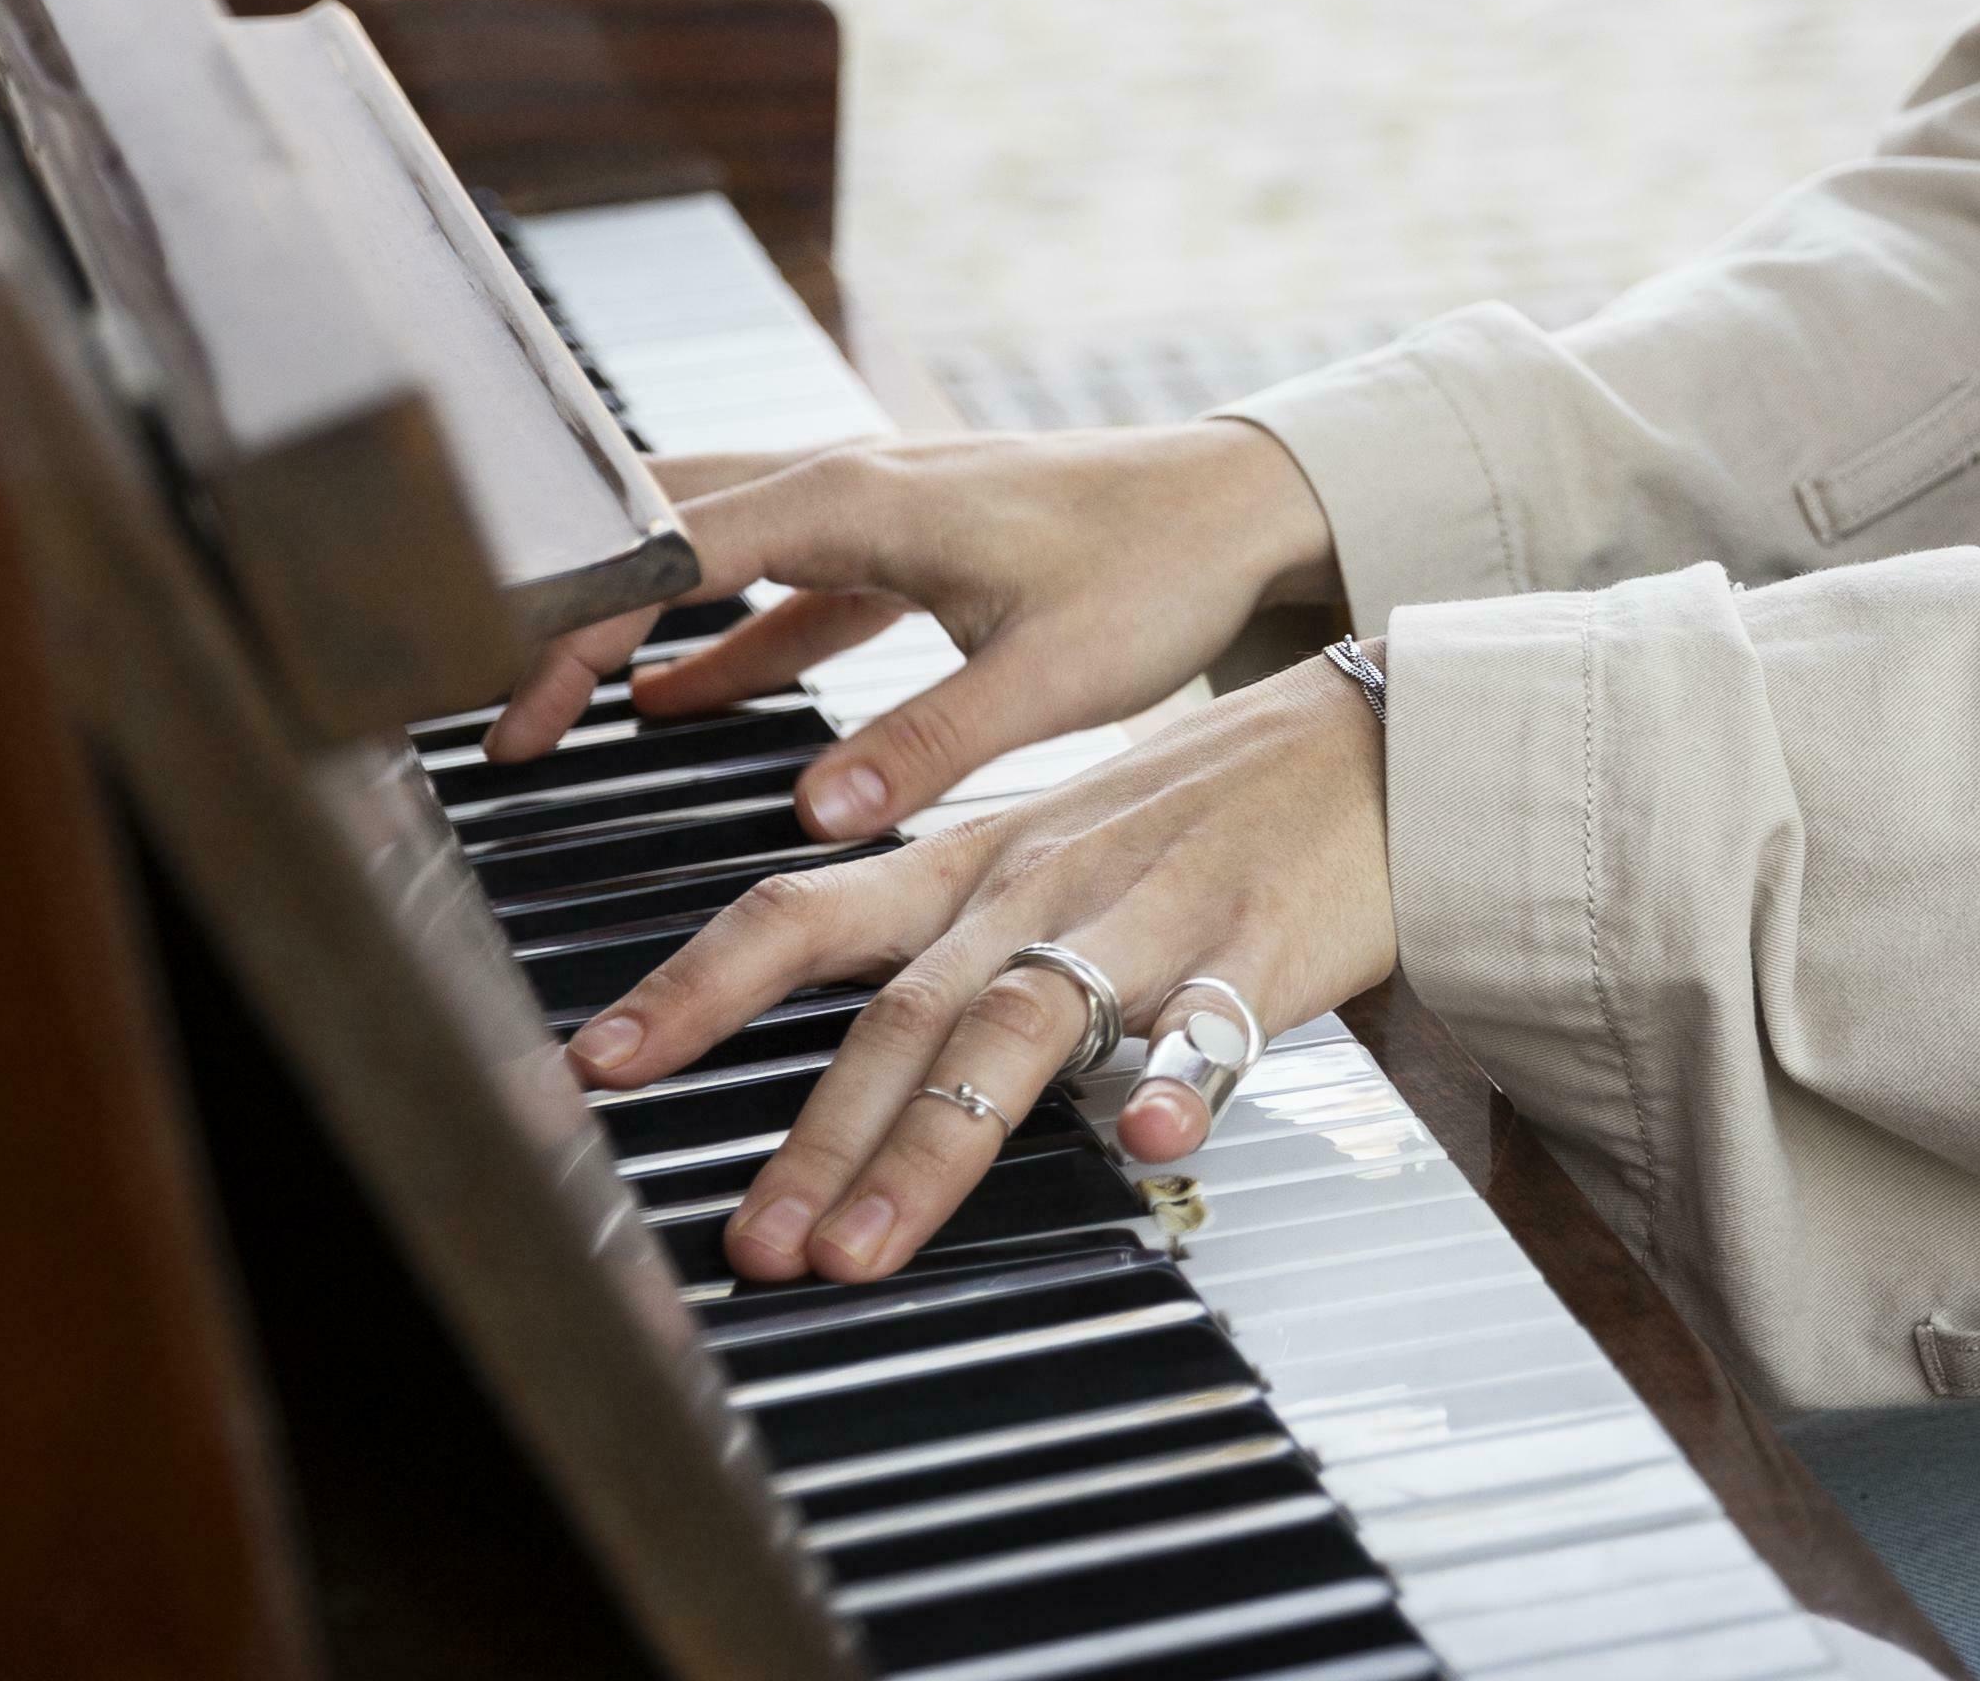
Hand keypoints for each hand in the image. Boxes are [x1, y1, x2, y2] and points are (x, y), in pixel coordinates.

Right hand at [477, 419, 1340, 840]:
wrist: (1247, 504)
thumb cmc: (1162, 571)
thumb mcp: (1050, 673)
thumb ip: (927, 744)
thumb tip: (812, 817)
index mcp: (856, 498)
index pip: (667, 551)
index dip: (571, 615)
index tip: (496, 684)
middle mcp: (845, 480)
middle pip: (660, 530)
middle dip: (565, 609)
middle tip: (486, 706)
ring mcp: (869, 508)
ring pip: (707, 548)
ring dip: (630, 622)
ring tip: (544, 719)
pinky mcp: (901, 546)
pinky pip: (776, 586)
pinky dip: (715, 640)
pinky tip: (666, 704)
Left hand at [570, 658, 1399, 1282]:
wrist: (1383, 733)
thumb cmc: (1209, 800)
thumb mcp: (1051, 840)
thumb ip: (943, 928)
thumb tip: (831, 1041)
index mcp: (980, 863)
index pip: (805, 915)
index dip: (694, 990)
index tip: (596, 1069)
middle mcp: (1044, 886)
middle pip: (904, 1010)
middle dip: (815, 1136)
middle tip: (751, 1246)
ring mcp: (1153, 913)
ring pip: (1023, 1025)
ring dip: (935, 1142)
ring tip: (870, 1247)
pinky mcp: (1266, 944)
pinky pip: (1217, 1019)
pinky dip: (1179, 1077)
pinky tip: (1147, 1135)